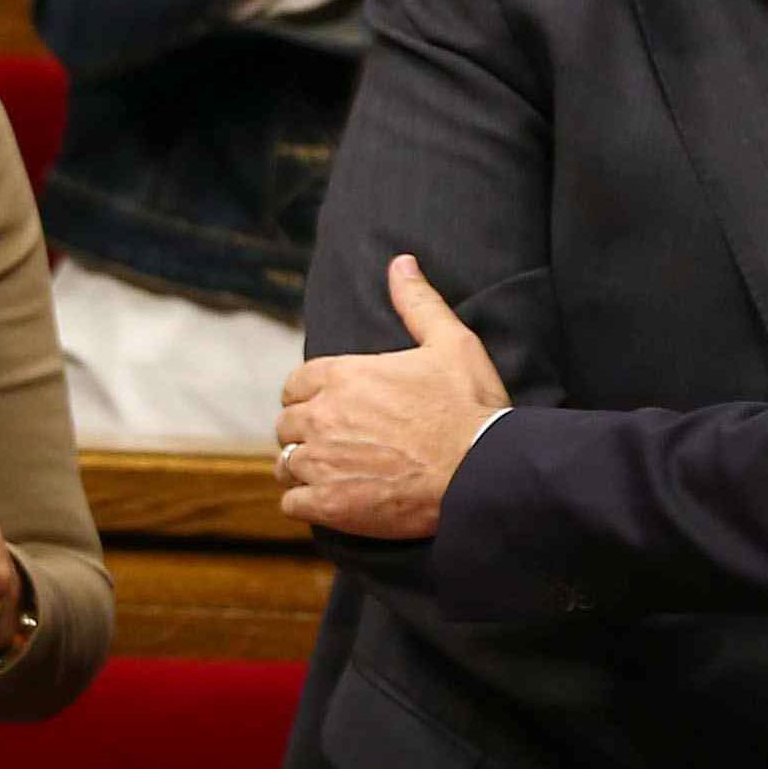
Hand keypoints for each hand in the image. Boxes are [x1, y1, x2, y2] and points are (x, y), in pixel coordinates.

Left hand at [276, 256, 508, 541]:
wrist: (482, 470)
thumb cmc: (469, 406)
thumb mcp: (451, 342)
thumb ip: (418, 302)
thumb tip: (401, 263)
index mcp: (344, 375)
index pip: (295, 384)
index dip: (308, 395)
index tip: (327, 406)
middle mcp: (323, 416)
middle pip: (286, 424)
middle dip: (305, 431)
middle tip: (334, 442)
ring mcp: (322, 462)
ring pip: (285, 464)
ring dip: (303, 467)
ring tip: (331, 473)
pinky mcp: (328, 505)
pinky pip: (292, 503)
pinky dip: (306, 502)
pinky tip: (330, 502)